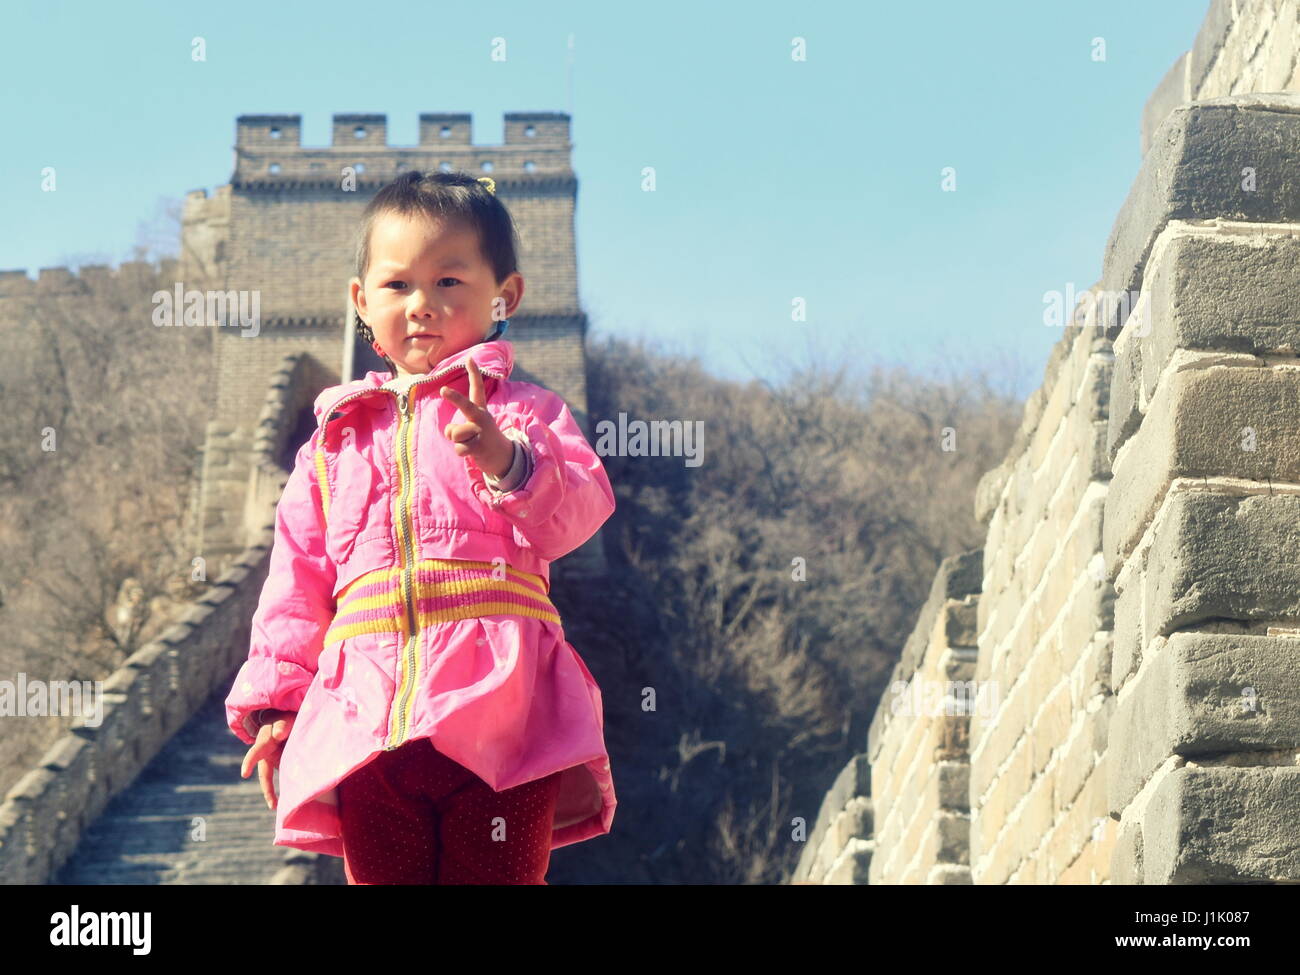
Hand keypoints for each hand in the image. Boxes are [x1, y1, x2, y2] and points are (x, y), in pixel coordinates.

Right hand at [241, 709, 295, 809]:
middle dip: (268, 790)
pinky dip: (290, 783)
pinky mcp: (282, 762)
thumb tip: (278, 735)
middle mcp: (266, 754)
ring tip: (283, 806)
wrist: (286, 718)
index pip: (255, 752)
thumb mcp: (285, 717)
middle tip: (273, 805)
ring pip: (274, 777)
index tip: (243, 773)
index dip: (249, 762)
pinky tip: (297, 795)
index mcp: (264, 742)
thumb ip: (282, 724)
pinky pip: (285, 774)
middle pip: (265, 774)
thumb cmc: (284, 716)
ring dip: (277, 791)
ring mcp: (274, 759)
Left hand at [440, 356, 512, 477]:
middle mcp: (481, 417)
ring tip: (469, 443)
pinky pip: (458, 448)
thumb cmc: (482, 439)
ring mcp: (481, 431)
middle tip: (444, 389)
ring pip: (454, 433)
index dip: (474, 373)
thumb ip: (456, 428)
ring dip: (457, 441)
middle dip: (454, 398)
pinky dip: (462, 452)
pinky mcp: (480, 446)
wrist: (503, 457)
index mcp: (480, 410)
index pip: (477, 388)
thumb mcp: (472, 429)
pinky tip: (473, 452)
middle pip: (465, 406)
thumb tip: (450, 432)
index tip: (470, 358)